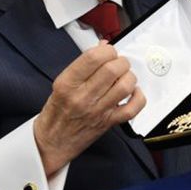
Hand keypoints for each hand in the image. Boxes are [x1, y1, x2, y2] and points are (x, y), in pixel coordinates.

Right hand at [34, 42, 144, 175]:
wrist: (52, 142)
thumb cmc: (57, 112)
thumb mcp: (62, 83)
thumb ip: (83, 64)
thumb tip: (103, 47)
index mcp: (67, 84)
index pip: (93, 58)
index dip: (107, 51)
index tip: (109, 52)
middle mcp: (82, 97)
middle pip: (112, 70)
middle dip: (121, 62)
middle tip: (118, 63)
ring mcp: (97, 111)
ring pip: (124, 86)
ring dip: (129, 77)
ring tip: (124, 77)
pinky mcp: (109, 123)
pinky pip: (132, 109)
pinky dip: (138, 98)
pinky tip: (133, 92)